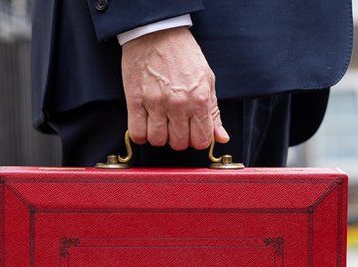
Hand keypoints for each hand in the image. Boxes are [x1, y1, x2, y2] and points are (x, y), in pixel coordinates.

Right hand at [121, 26, 228, 150]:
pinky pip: (137, 133)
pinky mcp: (135, 100)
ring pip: (158, 141)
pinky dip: (141, 134)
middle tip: (175, 125)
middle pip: (179, 143)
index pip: (201, 140)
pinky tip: (145, 124)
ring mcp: (155, 103)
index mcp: (199, 99)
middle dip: (178, 138)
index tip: (192, 132)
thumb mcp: (207, 79)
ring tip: (159, 123)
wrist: (157, 32)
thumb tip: (222, 137)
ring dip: (159, 136)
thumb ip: (214, 111)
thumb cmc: (182, 53)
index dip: (197, 139)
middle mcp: (179, 104)